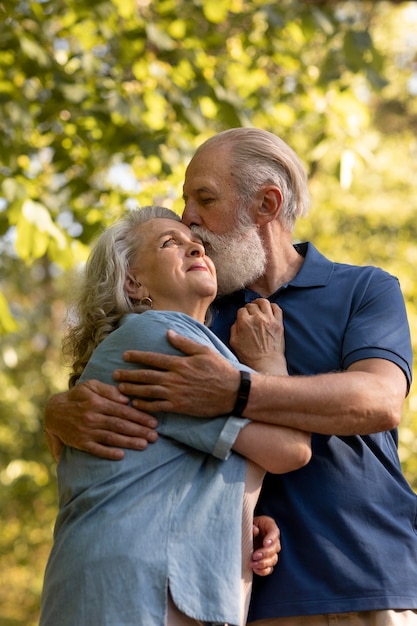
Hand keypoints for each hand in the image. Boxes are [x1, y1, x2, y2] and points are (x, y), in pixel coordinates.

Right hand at [44, 380, 158, 460]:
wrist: (54, 412)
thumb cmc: (77, 397)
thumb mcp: (90, 386)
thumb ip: (109, 390)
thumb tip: (126, 398)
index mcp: (97, 402)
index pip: (123, 411)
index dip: (139, 417)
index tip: (154, 422)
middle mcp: (92, 417)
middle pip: (120, 425)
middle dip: (139, 431)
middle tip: (155, 436)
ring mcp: (86, 431)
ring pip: (111, 437)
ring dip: (129, 442)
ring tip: (145, 445)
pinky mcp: (81, 443)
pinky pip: (96, 450)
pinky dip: (109, 453)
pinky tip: (122, 456)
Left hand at [114, 330, 240, 415]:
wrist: (233, 392)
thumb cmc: (219, 369)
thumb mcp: (204, 350)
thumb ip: (184, 343)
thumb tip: (168, 333)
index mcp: (180, 363)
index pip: (153, 359)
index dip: (137, 357)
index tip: (125, 355)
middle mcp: (175, 379)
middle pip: (146, 376)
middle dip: (128, 374)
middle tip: (114, 374)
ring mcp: (176, 394)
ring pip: (148, 392)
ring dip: (132, 389)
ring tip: (120, 388)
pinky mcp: (179, 407)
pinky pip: (158, 406)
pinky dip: (145, 405)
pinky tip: (136, 404)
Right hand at [230, 299, 287, 374]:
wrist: (266, 363)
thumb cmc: (249, 355)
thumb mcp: (233, 342)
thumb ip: (234, 328)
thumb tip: (238, 320)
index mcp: (244, 322)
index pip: (241, 310)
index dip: (241, 313)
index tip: (243, 317)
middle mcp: (257, 318)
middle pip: (252, 305)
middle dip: (249, 308)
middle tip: (250, 313)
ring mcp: (269, 319)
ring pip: (264, 302)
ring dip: (259, 303)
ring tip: (258, 306)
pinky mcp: (279, 323)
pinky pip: (277, 308)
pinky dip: (272, 306)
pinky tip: (269, 309)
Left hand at [251, 515, 279, 575]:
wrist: (246, 533)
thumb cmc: (248, 525)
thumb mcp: (249, 522)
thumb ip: (251, 526)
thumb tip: (254, 530)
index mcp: (270, 527)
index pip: (274, 532)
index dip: (271, 538)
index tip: (265, 543)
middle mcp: (273, 540)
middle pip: (275, 548)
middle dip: (265, 553)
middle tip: (255, 555)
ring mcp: (271, 552)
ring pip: (273, 559)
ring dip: (263, 563)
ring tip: (253, 564)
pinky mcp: (267, 561)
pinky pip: (269, 569)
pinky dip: (263, 571)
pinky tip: (255, 569)